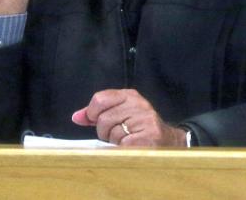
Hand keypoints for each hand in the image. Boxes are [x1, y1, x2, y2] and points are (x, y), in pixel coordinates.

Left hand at [71, 89, 187, 146]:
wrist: (169, 142)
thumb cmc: (139, 128)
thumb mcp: (119, 114)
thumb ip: (97, 114)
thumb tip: (76, 117)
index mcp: (130, 96)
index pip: (100, 99)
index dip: (92, 113)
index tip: (96, 121)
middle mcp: (139, 104)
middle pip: (103, 119)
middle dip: (105, 132)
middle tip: (117, 134)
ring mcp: (145, 120)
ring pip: (112, 133)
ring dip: (115, 141)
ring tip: (127, 140)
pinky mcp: (148, 137)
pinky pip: (122, 145)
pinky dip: (122, 149)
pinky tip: (132, 146)